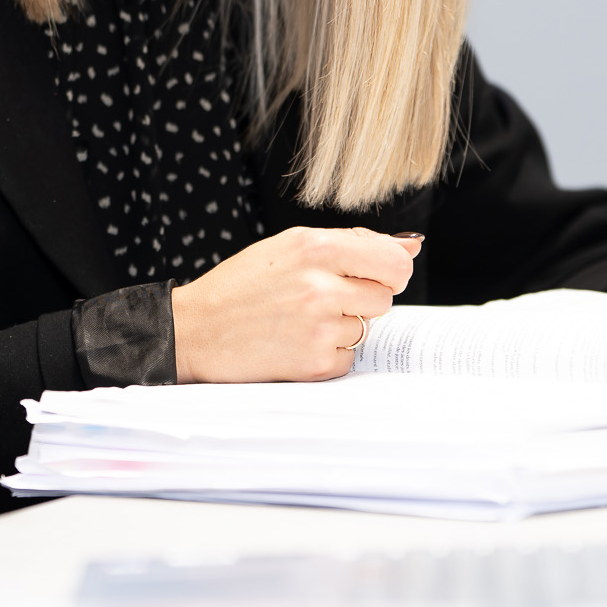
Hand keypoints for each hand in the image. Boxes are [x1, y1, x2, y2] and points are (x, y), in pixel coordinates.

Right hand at [170, 226, 421, 382]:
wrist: (196, 331)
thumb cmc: (242, 285)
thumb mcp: (290, 246)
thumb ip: (353, 243)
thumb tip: (410, 247)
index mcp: (314, 248)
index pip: (394, 261)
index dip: (390, 269)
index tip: (374, 274)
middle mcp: (320, 286)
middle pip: (384, 296)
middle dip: (360, 298)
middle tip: (319, 298)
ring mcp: (319, 328)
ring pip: (366, 328)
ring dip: (343, 326)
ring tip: (300, 320)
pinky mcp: (315, 363)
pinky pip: (349, 358)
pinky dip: (328, 353)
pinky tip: (296, 342)